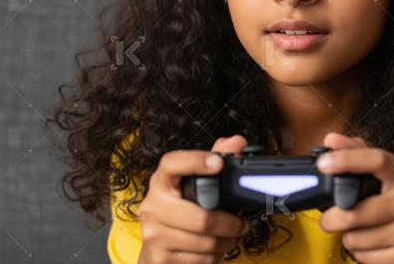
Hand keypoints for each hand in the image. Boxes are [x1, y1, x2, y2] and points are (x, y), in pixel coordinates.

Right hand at [137, 135, 250, 263]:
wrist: (156, 253)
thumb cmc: (181, 215)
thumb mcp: (195, 187)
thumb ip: (216, 160)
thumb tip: (237, 141)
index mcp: (162, 182)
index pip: (172, 164)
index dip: (195, 161)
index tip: (218, 163)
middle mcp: (152, 205)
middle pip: (202, 217)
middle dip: (230, 224)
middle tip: (241, 224)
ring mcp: (153, 233)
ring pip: (206, 242)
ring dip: (226, 242)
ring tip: (229, 237)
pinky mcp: (160, 258)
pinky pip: (201, 260)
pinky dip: (215, 257)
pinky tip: (213, 250)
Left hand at [316, 132, 393, 263]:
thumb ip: (364, 156)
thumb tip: (332, 139)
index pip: (377, 160)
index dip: (347, 159)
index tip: (323, 163)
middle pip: (353, 211)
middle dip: (332, 218)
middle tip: (330, 219)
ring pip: (354, 238)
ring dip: (350, 238)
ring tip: (363, 233)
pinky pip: (364, 257)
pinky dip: (361, 254)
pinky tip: (374, 246)